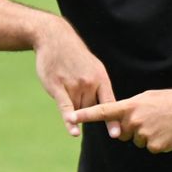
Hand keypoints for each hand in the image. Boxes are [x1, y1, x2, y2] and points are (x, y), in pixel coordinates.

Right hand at [33, 18, 119, 137]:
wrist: (54, 38)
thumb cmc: (74, 56)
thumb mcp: (93, 67)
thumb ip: (98, 87)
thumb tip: (104, 109)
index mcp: (100, 78)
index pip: (108, 102)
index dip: (112, 120)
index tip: (117, 134)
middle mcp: (89, 82)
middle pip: (89, 109)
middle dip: (84, 108)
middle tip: (75, 91)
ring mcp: (73, 85)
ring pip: (76, 109)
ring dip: (72, 107)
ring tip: (66, 87)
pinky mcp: (57, 87)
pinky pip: (66, 108)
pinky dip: (69, 120)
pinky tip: (73, 131)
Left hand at [69, 87, 171, 153]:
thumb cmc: (168, 101)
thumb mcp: (146, 97)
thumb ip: (129, 107)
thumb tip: (118, 118)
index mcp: (131, 105)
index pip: (103, 111)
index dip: (86, 115)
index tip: (70, 116)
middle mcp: (134, 119)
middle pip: (122, 133)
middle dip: (131, 129)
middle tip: (149, 118)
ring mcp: (144, 133)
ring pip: (137, 141)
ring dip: (146, 135)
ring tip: (160, 123)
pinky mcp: (154, 146)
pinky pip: (149, 148)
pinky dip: (157, 142)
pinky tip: (166, 132)